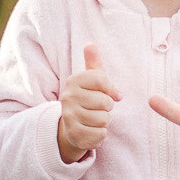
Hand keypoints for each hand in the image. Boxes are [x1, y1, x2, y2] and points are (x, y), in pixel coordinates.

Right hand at [59, 42, 118, 162]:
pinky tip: (91, 130)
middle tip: (97, 108)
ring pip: (104, 119)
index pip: (102, 80)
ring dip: (104, 121)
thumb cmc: (87, 99)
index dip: (111, 89)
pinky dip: (100, 134)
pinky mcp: (74, 134)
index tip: (110, 93)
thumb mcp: (91, 80)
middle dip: (107, 107)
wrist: (71, 126)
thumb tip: (90, 44)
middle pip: (106, 102)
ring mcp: (69, 116)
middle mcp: (68, 97)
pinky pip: (101, 134)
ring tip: (93, 119)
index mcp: (73, 81)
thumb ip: (93, 63)